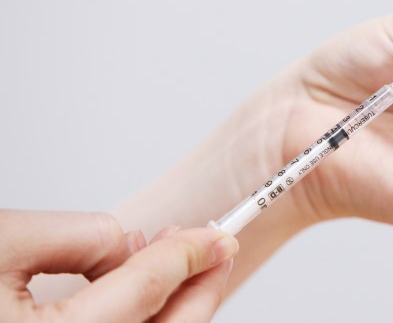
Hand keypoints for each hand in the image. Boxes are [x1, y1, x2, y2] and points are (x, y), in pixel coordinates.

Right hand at [0, 209, 237, 321]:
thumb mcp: (1, 241)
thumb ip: (79, 237)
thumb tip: (131, 246)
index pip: (143, 292)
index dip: (188, 255)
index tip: (217, 232)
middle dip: (198, 291)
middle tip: (217, 250)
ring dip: (169, 304)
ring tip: (173, 257)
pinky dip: (139, 320)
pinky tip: (133, 287)